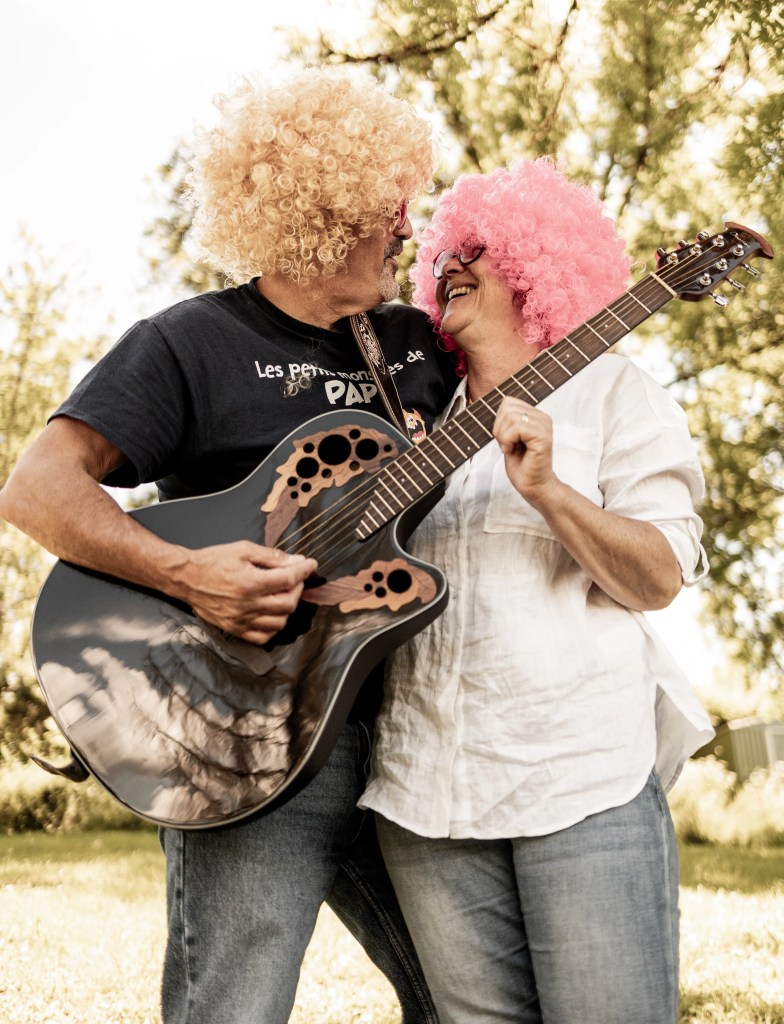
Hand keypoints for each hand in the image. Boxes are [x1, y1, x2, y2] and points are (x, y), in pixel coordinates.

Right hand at [171, 541, 317, 644]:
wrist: (186, 578)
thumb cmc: (213, 561)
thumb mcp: (243, 549)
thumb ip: (272, 557)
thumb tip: (296, 561)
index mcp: (250, 582)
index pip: (289, 579)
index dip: (304, 570)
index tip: (310, 564)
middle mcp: (248, 604)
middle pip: (288, 603)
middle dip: (298, 588)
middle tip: (295, 578)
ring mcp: (241, 620)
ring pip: (279, 622)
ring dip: (287, 608)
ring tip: (282, 594)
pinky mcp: (235, 629)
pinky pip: (263, 637)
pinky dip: (273, 627)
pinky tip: (271, 613)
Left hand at [492, 398, 559, 507]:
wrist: (533, 486)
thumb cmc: (521, 465)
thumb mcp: (508, 437)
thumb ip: (506, 421)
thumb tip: (498, 407)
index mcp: (536, 415)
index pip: (508, 402)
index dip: (499, 420)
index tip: (505, 438)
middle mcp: (543, 418)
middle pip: (508, 407)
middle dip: (499, 428)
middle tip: (506, 445)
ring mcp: (544, 426)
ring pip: (510, 416)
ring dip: (503, 436)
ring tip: (510, 448)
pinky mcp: (542, 437)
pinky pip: (516, 428)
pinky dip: (507, 441)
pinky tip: (512, 451)